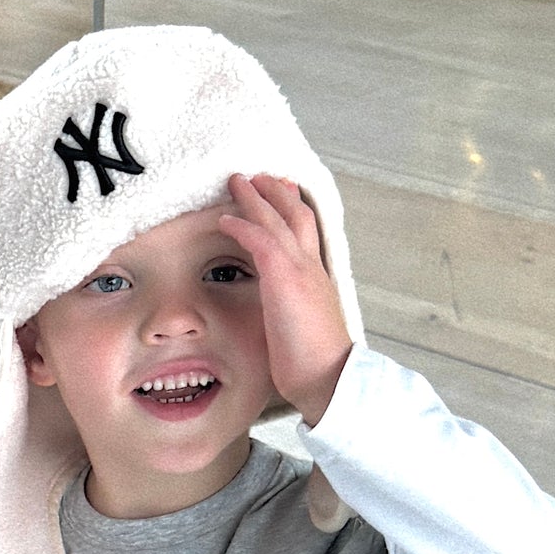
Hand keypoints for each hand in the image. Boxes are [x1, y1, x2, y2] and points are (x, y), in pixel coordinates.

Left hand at [217, 173, 351, 429]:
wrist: (330, 377)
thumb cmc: (315, 365)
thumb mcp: (303, 330)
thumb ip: (292, 314)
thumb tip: (280, 318)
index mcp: (318, 279)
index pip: (308, 234)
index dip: (293, 211)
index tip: (282, 195)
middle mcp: (312, 267)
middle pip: (297, 215)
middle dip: (277, 192)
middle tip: (260, 176)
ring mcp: (300, 270)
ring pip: (278, 219)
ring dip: (255, 197)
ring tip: (237, 181)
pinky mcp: (285, 278)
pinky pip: (260, 239)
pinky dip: (242, 224)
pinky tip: (224, 218)